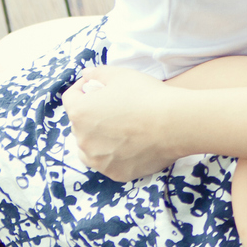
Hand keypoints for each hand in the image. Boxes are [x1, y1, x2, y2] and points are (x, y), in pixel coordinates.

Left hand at [63, 66, 178, 180]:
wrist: (176, 124)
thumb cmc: (147, 96)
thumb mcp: (120, 74)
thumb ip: (97, 73)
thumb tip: (86, 75)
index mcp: (79, 113)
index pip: (71, 98)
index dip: (83, 89)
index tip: (98, 87)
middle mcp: (82, 140)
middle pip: (80, 124)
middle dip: (92, 116)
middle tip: (116, 109)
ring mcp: (98, 160)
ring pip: (90, 149)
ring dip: (99, 139)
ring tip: (121, 131)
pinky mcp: (116, 173)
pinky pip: (109, 164)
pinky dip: (116, 156)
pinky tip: (132, 145)